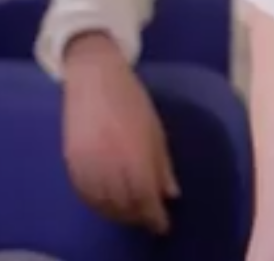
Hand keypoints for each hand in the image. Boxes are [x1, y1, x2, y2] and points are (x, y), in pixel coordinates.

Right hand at [62, 34, 179, 232]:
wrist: (94, 78)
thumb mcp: (155, 129)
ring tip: (132, 215)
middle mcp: (109, 162)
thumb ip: (162, 164)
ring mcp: (86, 163)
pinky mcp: (69, 161)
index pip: (146, 197)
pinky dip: (97, 205)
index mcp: (136, 153)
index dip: (155, 216)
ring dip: (119, 214)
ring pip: (102, 203)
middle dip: (138, 216)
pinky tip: (108, 205)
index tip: (164, 225)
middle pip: (124, 204)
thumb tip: (172, 194)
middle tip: (150, 220)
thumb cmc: (132, 100)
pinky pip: (83, 194)